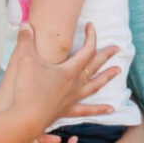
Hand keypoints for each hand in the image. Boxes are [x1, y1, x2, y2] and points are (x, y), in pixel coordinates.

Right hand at [0, 24, 120, 133]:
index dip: (91, 37)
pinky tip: (111, 110)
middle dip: (106, 55)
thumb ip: (26, 40)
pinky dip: (99, 109)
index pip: (87, 50)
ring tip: (118, 71)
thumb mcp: (25, 60)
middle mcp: (75, 84)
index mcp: (69, 70)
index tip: (91, 26)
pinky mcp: (66, 111)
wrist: (26, 118)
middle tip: (117, 48)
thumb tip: (25, 23)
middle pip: (95, 66)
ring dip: (107, 77)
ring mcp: (72, 98)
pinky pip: (87, 110)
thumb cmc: (27, 89)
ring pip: (95, 85)